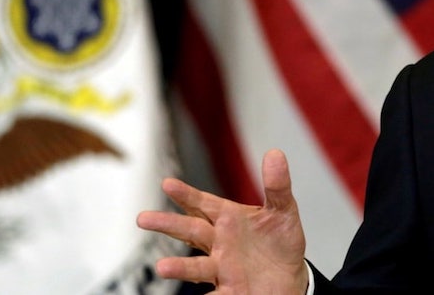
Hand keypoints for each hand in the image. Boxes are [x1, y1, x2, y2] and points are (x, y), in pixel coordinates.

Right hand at [136, 149, 309, 292]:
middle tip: (143, 219)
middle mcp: (220, 243)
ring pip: (196, 267)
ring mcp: (222, 268)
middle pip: (190, 231)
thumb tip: (275, 153)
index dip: (187, 194)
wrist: (290, 277)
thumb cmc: (279, 242)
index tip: (167, 184)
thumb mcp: (283, 211)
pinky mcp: (231, 291)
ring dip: (179, 267)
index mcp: (229, 219)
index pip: (203, 204)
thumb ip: (277, 185)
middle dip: (168, 225)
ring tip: (163, 268)